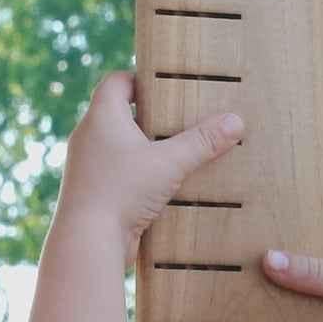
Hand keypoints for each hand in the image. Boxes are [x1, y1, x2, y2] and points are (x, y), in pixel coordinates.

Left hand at [57, 72, 242, 260]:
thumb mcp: (170, 163)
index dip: (141, 79)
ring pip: (120, 145)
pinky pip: (119, 172)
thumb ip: (202, 142)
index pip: (117, 81)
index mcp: (101, 117)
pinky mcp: (94, 191)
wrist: (87, 242)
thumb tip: (235, 121)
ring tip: (178, 153)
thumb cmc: (121, 193)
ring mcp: (88, 165)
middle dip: (151, 116)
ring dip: (146, 148)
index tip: (167, 87)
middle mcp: (89, 137)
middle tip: (182, 119)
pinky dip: (139, 173)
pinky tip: (163, 186)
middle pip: (120, 113)